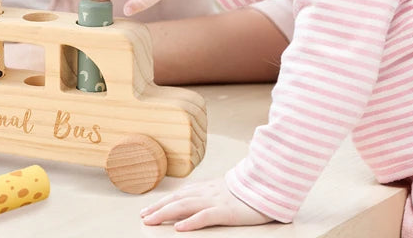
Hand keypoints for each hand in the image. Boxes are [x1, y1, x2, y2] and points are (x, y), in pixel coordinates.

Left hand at [140, 178, 272, 230]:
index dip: (163, 201)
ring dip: (165, 213)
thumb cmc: (251, 191)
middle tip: (142, 216)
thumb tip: (199, 200)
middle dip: (158, 207)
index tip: (148, 208)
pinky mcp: (227, 212)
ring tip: (150, 220)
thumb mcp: (229, 191)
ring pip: (185, 206)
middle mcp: (208, 193)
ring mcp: (217, 201)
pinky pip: (206, 217)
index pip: (180, 195)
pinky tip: (179, 228)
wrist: (270, 184)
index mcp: (208, 189)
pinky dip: (191, 222)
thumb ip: (214, 194)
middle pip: (178, 199)